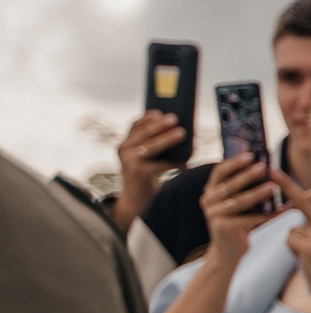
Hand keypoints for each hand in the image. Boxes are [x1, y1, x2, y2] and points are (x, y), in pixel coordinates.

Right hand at [114, 112, 185, 229]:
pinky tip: (186, 162)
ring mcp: (130, 162)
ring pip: (150, 146)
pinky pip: (160, 164)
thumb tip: (178, 129)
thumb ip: (153, 144)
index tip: (162, 111)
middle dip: (159, 124)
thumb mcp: (144, 157)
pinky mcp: (139, 173)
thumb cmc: (146, 176)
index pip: (135, 125)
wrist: (135, 200)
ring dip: (167, 139)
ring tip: (182, 133)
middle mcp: (123, 150)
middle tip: (175, 118)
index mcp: (125, 144)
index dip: (148, 117)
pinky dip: (175, 162)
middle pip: (143, 132)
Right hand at [198, 153, 278, 264]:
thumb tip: (267, 167)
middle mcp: (208, 201)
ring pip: (239, 202)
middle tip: (264, 167)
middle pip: (230, 185)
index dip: (235, 162)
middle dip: (248, 175)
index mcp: (211, 191)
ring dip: (258, 193)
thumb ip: (245, 188)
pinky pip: (249, 219)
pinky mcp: (223, 228)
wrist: (228, 252)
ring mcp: (213, 215)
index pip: (220, 171)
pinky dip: (267, 214)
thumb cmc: (238, 224)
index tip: (251, 154)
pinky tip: (282, 209)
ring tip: (274, 187)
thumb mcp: (238, 204)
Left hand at [272, 168, 310, 295]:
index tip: (277, 173)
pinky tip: (305, 258)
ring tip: (308, 253)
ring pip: (293, 226)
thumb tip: (296, 203)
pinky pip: (290, 239)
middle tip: (270, 171)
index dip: (295, 186)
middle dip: (286, 186)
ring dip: (294, 239)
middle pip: (304, 199)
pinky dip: (292, 249)